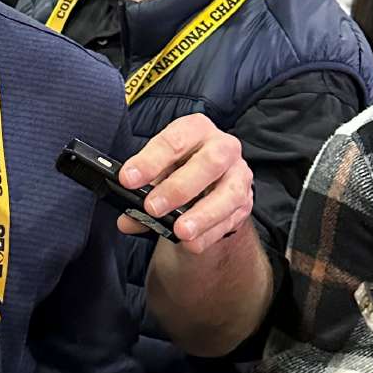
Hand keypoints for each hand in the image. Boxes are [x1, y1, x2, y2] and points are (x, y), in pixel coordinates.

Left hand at [118, 114, 252, 254]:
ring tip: (179, 232)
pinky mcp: (245, 202)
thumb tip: (127, 220)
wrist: (206, 184)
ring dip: (202, 215)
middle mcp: (223, 147)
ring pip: (228, 194)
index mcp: (195, 129)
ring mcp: (239, 174)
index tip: (127, 179)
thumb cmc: (176, 169)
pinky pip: (231, 219)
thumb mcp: (156, 172)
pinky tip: (192, 243)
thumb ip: (141, 192)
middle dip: (179, 187)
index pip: (174, 140)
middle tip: (152, 208)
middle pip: (209, 162)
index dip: (150, 160)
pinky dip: (210, 234)